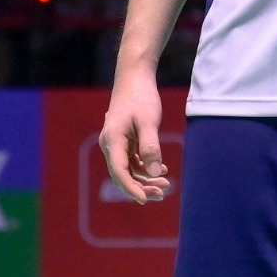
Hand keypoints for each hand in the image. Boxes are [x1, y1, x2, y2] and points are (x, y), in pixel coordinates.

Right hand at [99, 74, 171, 203]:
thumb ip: (151, 147)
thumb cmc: (141, 96)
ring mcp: (116, 142)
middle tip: (163, 193)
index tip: (145, 200)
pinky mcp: (123, 139)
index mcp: (112, 140)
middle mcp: (110, 144)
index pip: (120, 172)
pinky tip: (162, 169)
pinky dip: (145, 167)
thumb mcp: (148, 121)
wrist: (134, 76)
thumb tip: (156, 173)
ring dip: (145, 178)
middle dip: (142, 186)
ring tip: (166, 185)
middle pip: (123, 174)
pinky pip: (132, 160)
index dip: (132, 189)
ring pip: (128, 169)